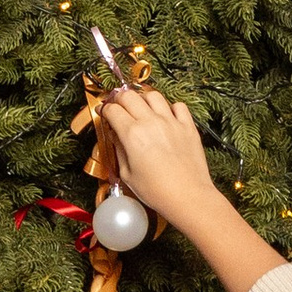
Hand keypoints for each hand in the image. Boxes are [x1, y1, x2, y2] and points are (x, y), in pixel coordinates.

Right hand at [94, 86, 214, 226]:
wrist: (187, 197)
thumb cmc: (157, 191)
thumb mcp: (127, 174)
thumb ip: (119, 151)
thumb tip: (116, 137)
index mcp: (132, 134)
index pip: (112, 110)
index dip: (104, 109)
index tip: (104, 112)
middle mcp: (151, 122)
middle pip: (129, 96)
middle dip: (119, 98)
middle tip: (117, 105)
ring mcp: (171, 122)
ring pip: (153, 95)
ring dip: (143, 98)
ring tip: (140, 106)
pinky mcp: (187, 126)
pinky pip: (178, 105)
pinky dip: (170, 107)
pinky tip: (166, 115)